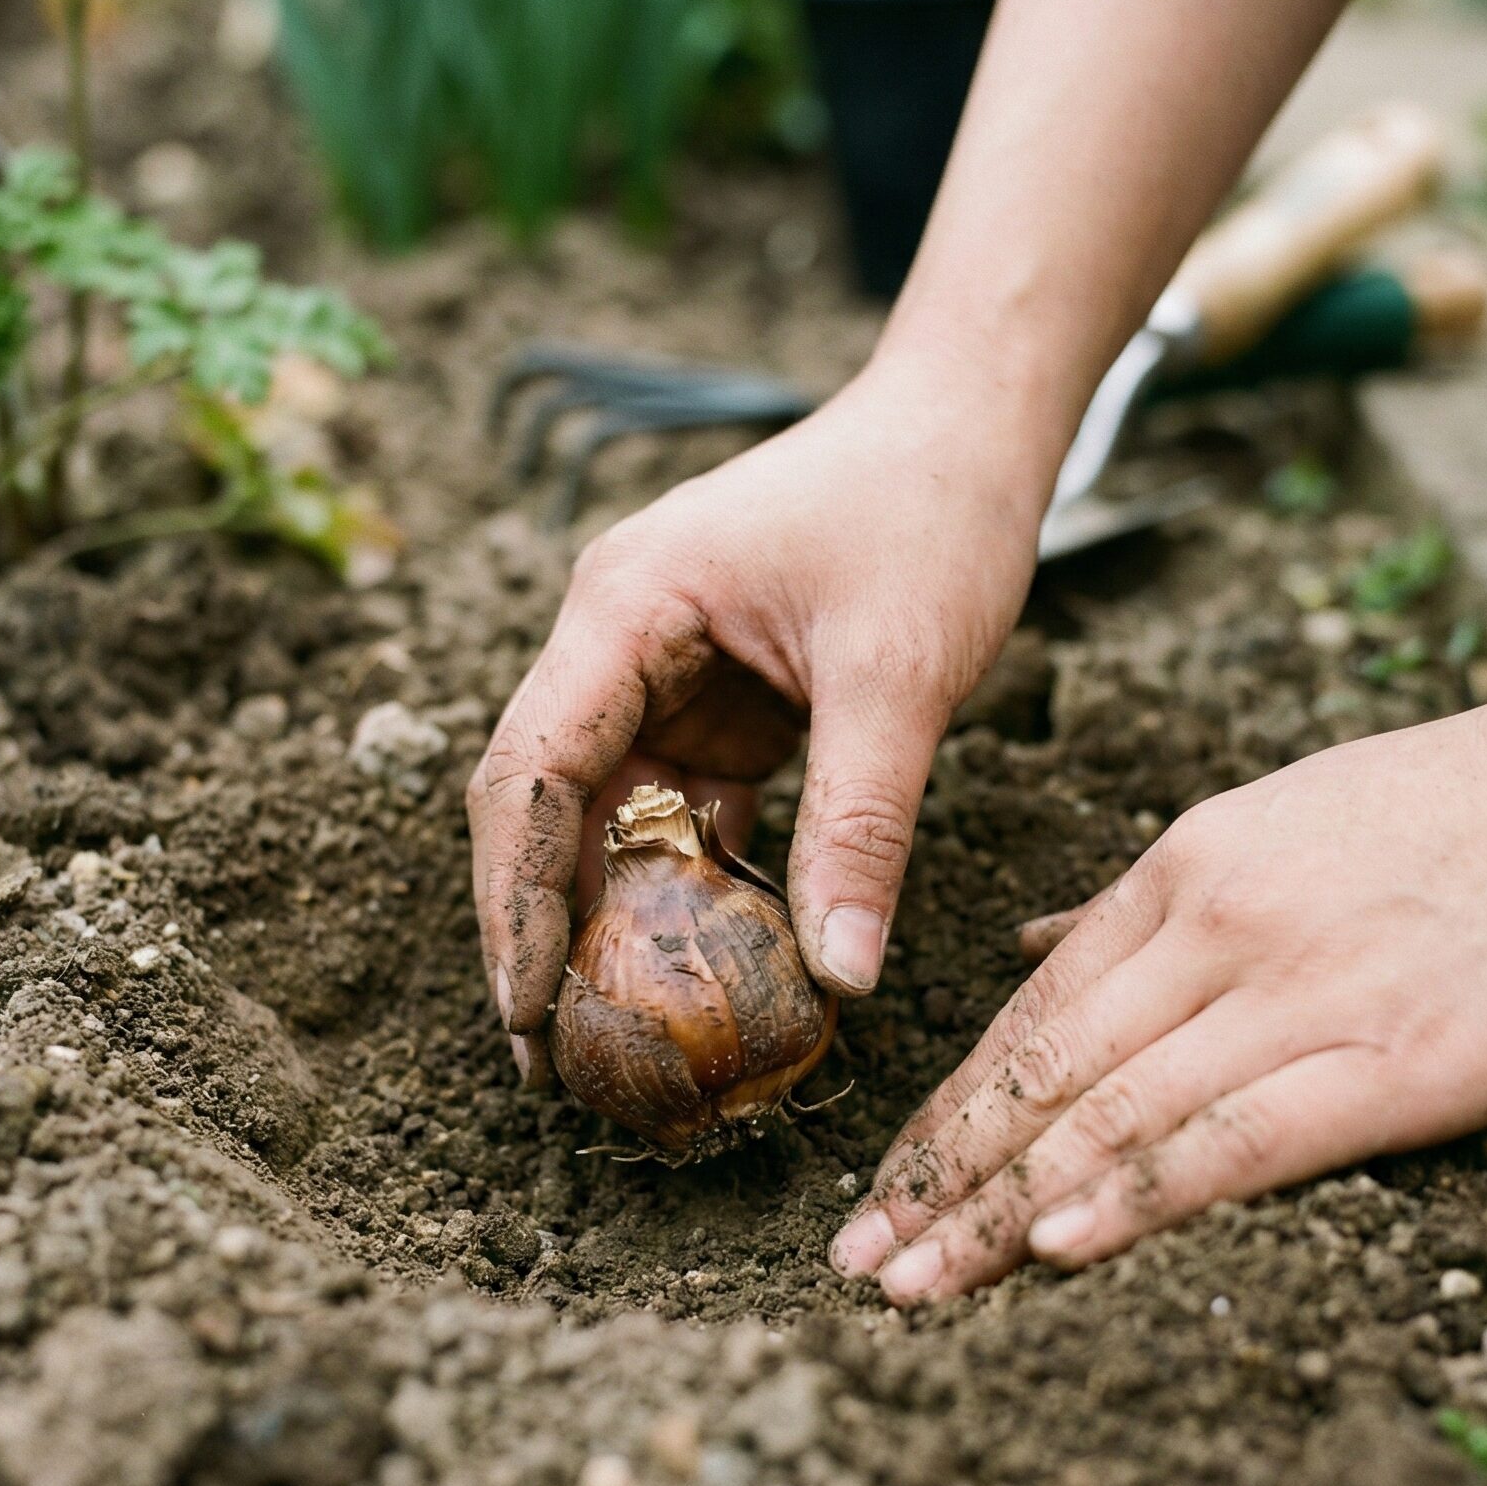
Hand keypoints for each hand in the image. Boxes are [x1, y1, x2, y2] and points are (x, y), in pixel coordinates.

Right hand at [468, 351, 1056, 1081]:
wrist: (970, 425)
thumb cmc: (928, 509)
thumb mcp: (899, 673)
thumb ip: (861, 825)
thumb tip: (841, 980)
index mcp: (625, 610)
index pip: (530, 770)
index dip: (516, 898)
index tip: (525, 1012)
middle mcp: (621, 644)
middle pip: (547, 804)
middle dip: (544, 928)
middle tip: (553, 1060)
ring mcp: (667, 676)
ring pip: (612, 819)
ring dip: (618, 921)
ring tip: (620, 1042)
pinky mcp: (722, 706)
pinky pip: (684, 814)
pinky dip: (692, 890)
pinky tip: (704, 973)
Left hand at [830, 569, 1486, 1301]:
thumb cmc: (1459, 808)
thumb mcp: (1271, 821)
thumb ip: (1143, 900)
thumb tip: (1032, 943)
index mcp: (1184, 872)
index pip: (1029, 1010)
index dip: (948, 1107)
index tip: (884, 1182)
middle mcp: (1216, 930)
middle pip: (1043, 1070)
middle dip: (938, 1174)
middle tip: (854, 1260)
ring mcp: (1303, 992)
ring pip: (1111, 1112)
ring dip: (998, 1208)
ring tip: (915, 1283)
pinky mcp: (1399, 1059)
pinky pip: (1236, 1136)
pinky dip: (1134, 1193)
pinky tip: (1055, 1245)